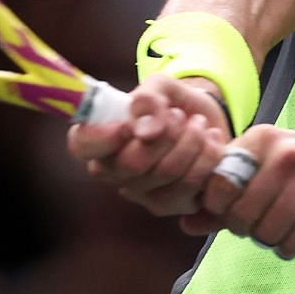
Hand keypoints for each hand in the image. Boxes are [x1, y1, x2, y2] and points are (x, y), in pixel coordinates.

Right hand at [67, 74, 232, 215]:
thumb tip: (144, 130)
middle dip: (165, 134)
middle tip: (180, 115)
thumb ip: (148, 99)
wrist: (206, 122)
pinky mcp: (170, 206)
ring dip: (191, 143)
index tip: (129, 123)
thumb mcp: (161, 87)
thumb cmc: (172, 104)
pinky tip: (212, 142)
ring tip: (200, 124)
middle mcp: (113, 172)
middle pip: (131, 164)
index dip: (103, 137)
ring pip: (165, 175)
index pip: (82, 145)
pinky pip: (189, 189)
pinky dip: (208, 159)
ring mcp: (140, 194)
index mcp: (100, 139)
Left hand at [186, 126, 294, 258]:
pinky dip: (289, 247)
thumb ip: (224, 195)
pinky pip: (289, 245)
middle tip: (263, 220)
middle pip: (238, 215)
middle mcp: (284, 156)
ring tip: (284, 225)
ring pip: (263, 234)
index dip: (219, 207)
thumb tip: (185, 224)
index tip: (234, 209)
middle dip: (246, 227)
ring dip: (270, 239)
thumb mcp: (267, 168)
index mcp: (262, 139)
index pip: (218, 184)